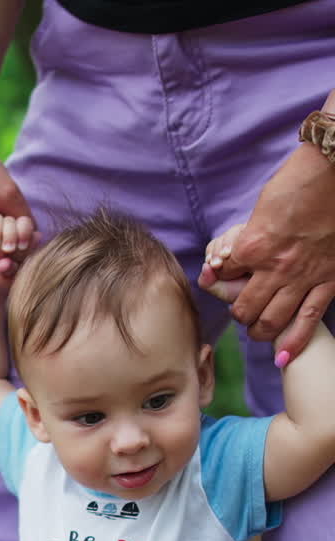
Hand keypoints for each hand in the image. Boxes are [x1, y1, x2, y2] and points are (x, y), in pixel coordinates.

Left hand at [198, 142, 334, 358]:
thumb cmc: (300, 180)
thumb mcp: (263, 205)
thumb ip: (248, 235)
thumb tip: (232, 256)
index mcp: (253, 245)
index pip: (224, 275)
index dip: (220, 277)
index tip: (222, 276)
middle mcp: (275, 267)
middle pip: (244, 308)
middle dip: (239, 313)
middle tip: (242, 310)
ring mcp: (302, 278)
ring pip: (271, 321)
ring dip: (259, 330)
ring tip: (257, 329)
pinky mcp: (328, 282)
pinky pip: (307, 321)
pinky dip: (293, 343)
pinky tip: (282, 358)